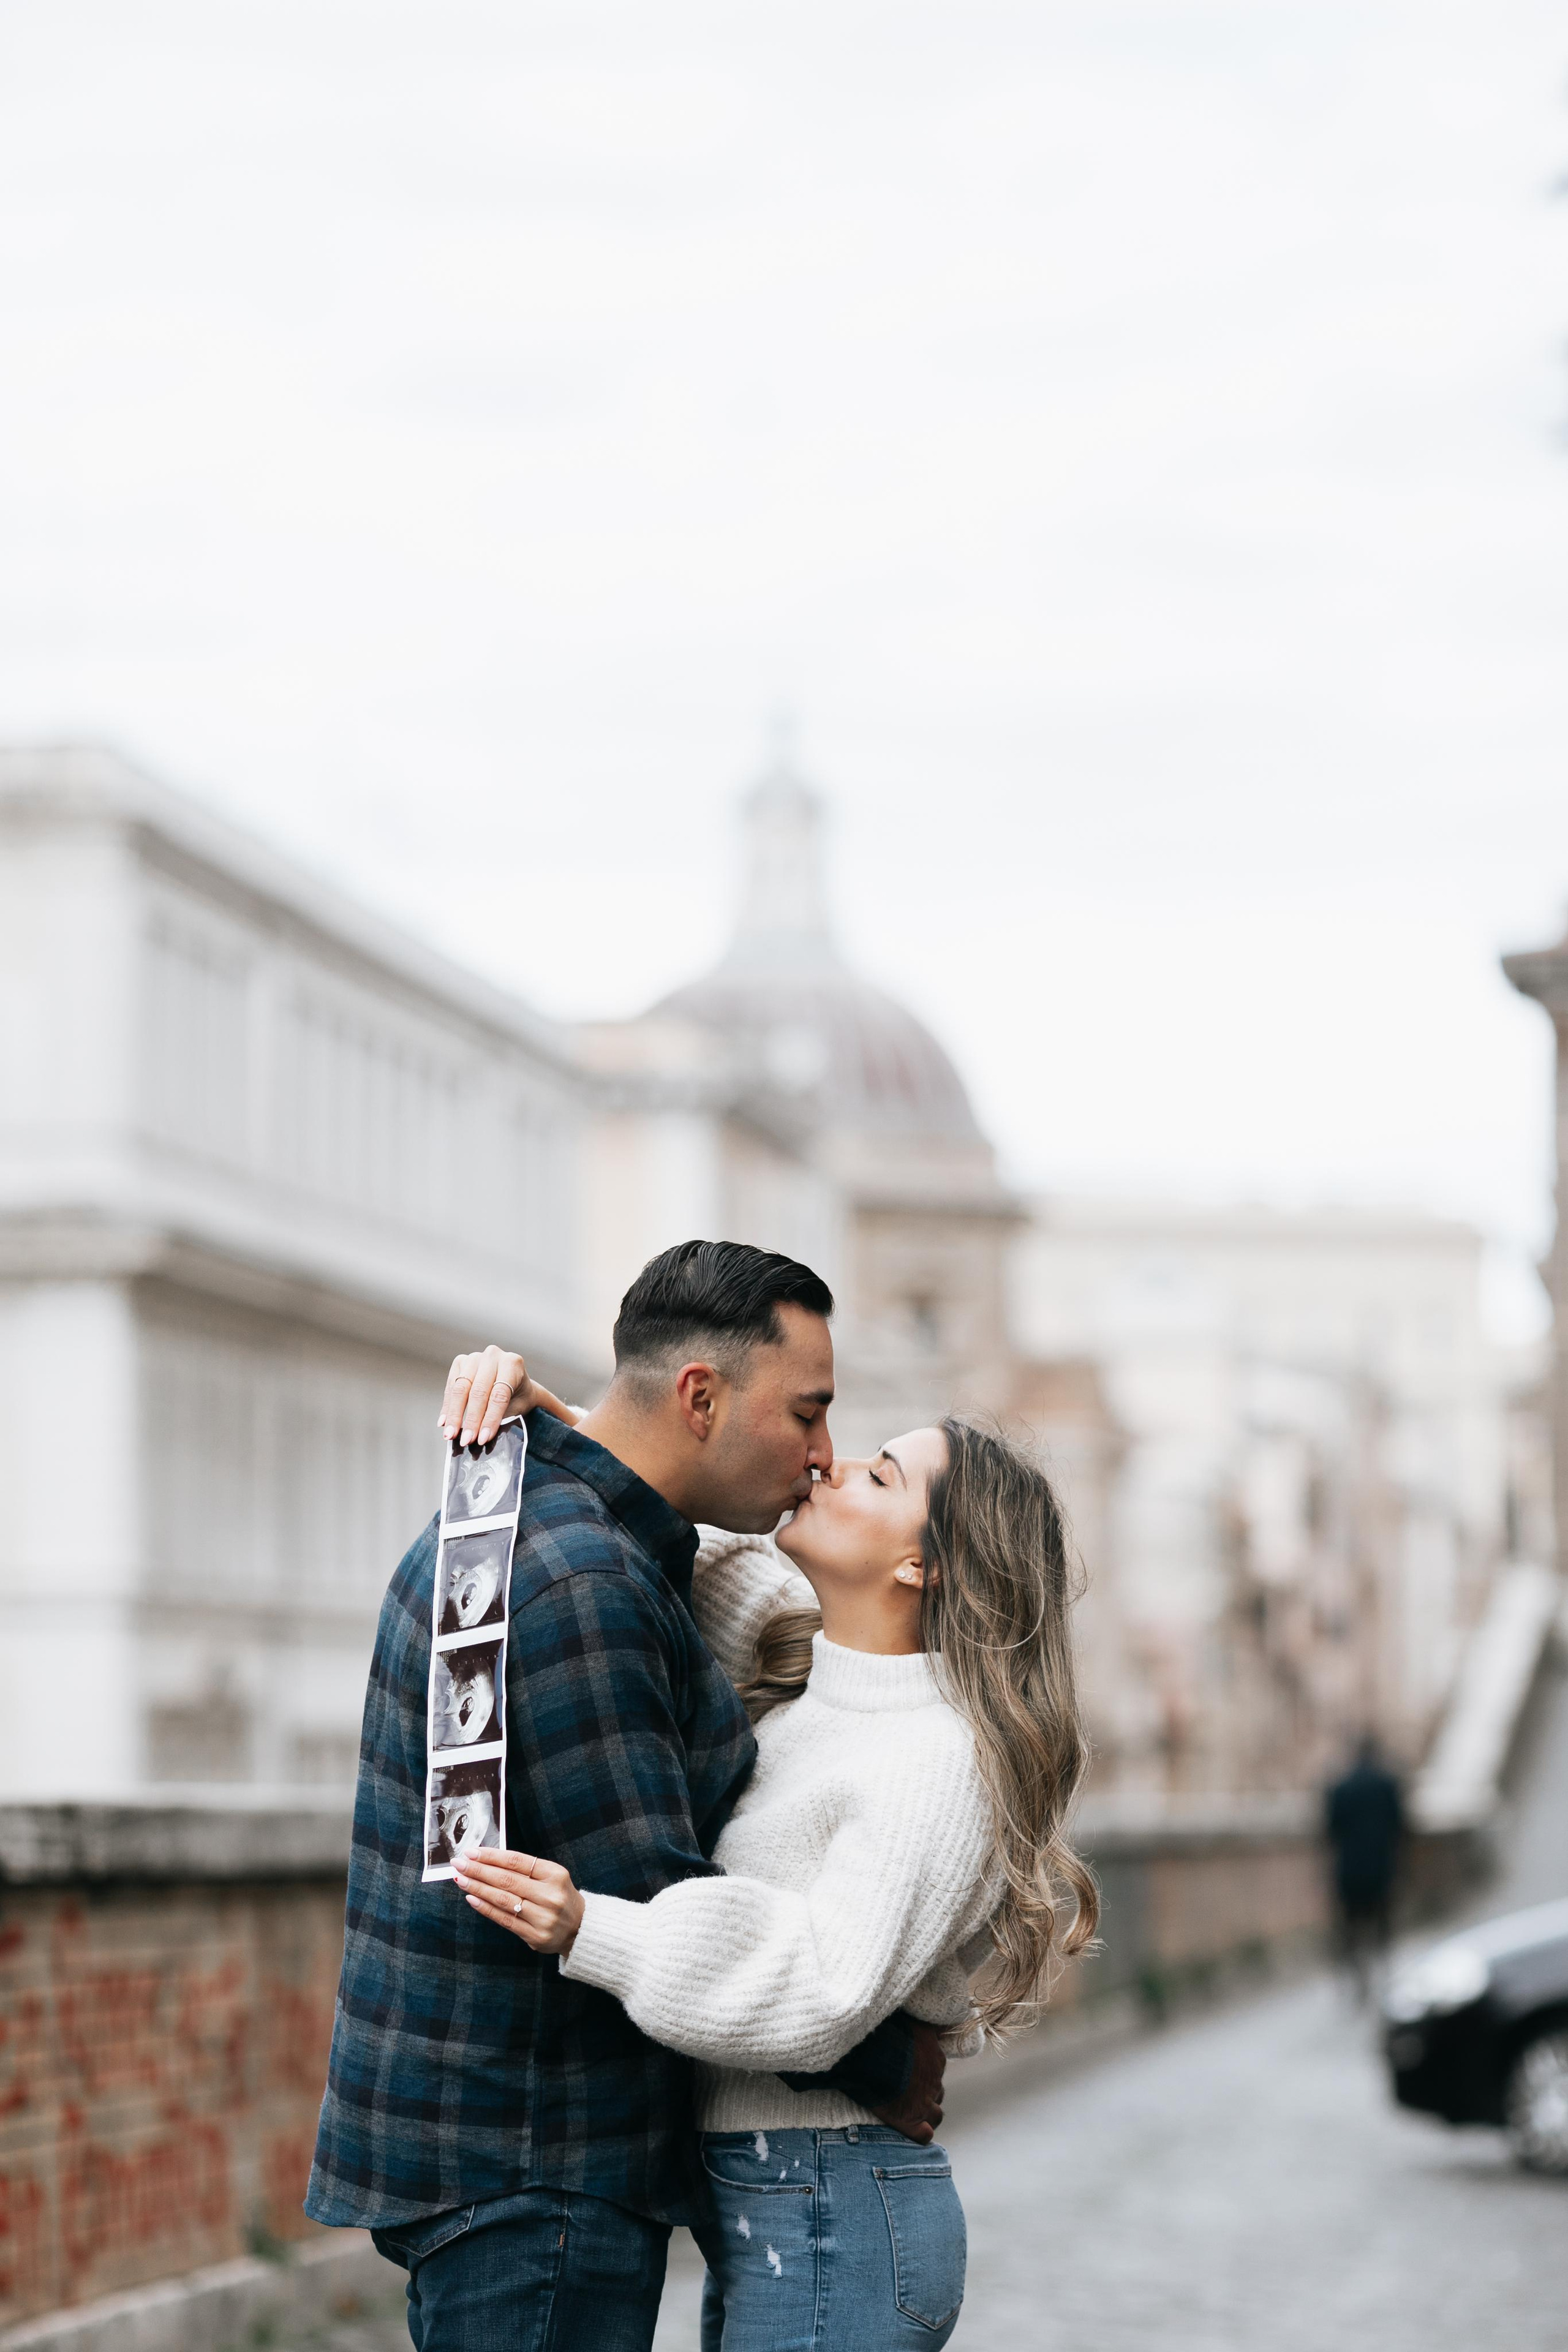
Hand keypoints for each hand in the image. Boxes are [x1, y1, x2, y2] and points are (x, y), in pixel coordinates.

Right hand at [439, 1347, 579, 1446]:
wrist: (509, 1383)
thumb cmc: (523, 1397)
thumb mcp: (537, 1403)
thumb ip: (553, 1412)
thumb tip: (576, 1427)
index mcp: (514, 1363)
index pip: (500, 1394)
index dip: (491, 1418)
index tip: (483, 1439)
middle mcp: (494, 1355)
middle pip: (479, 1392)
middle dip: (471, 1419)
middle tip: (466, 1441)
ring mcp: (475, 1357)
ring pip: (461, 1388)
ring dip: (455, 1414)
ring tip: (450, 1436)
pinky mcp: (460, 1362)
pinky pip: (451, 1386)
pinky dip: (447, 1406)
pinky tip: (444, 1424)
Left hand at [454, 1849, 584, 1954]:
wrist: (580, 1928)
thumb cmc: (559, 1896)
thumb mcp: (551, 1876)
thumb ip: (525, 1870)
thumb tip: (488, 1861)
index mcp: (555, 1874)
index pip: (517, 1861)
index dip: (492, 1856)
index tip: (471, 1852)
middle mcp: (550, 1895)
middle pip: (507, 1880)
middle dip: (479, 1870)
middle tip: (458, 1864)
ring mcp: (543, 1917)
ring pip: (504, 1900)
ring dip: (479, 1888)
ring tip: (461, 1879)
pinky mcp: (535, 1936)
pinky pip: (505, 1920)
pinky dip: (486, 1908)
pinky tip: (473, 1898)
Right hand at [869, 2018, 945, 2144]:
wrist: (875, 2054)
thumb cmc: (891, 2034)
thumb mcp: (916, 2021)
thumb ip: (933, 2022)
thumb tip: (948, 2019)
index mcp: (935, 2057)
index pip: (937, 2068)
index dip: (925, 2072)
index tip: (912, 2071)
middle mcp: (934, 2081)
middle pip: (937, 2092)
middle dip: (926, 2093)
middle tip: (908, 2090)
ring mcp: (924, 2103)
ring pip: (936, 2115)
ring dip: (927, 2113)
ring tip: (912, 2111)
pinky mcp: (911, 2121)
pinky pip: (924, 2135)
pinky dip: (920, 2133)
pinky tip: (912, 2129)